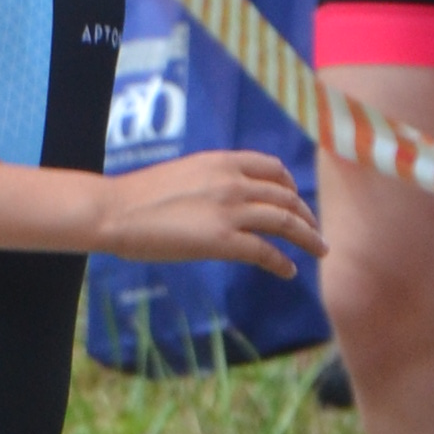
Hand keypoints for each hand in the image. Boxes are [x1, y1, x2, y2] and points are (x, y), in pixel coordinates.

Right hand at [95, 144, 322, 277]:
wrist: (115, 210)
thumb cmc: (138, 198)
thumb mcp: (183, 175)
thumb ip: (210, 182)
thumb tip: (221, 198)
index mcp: (222, 161)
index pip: (272, 169)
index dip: (291, 186)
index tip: (295, 201)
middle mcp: (233, 181)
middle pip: (285, 197)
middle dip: (306, 216)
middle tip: (315, 232)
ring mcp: (230, 210)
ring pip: (285, 222)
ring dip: (308, 238)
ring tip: (319, 251)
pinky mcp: (222, 241)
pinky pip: (265, 251)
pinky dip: (282, 262)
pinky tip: (289, 272)